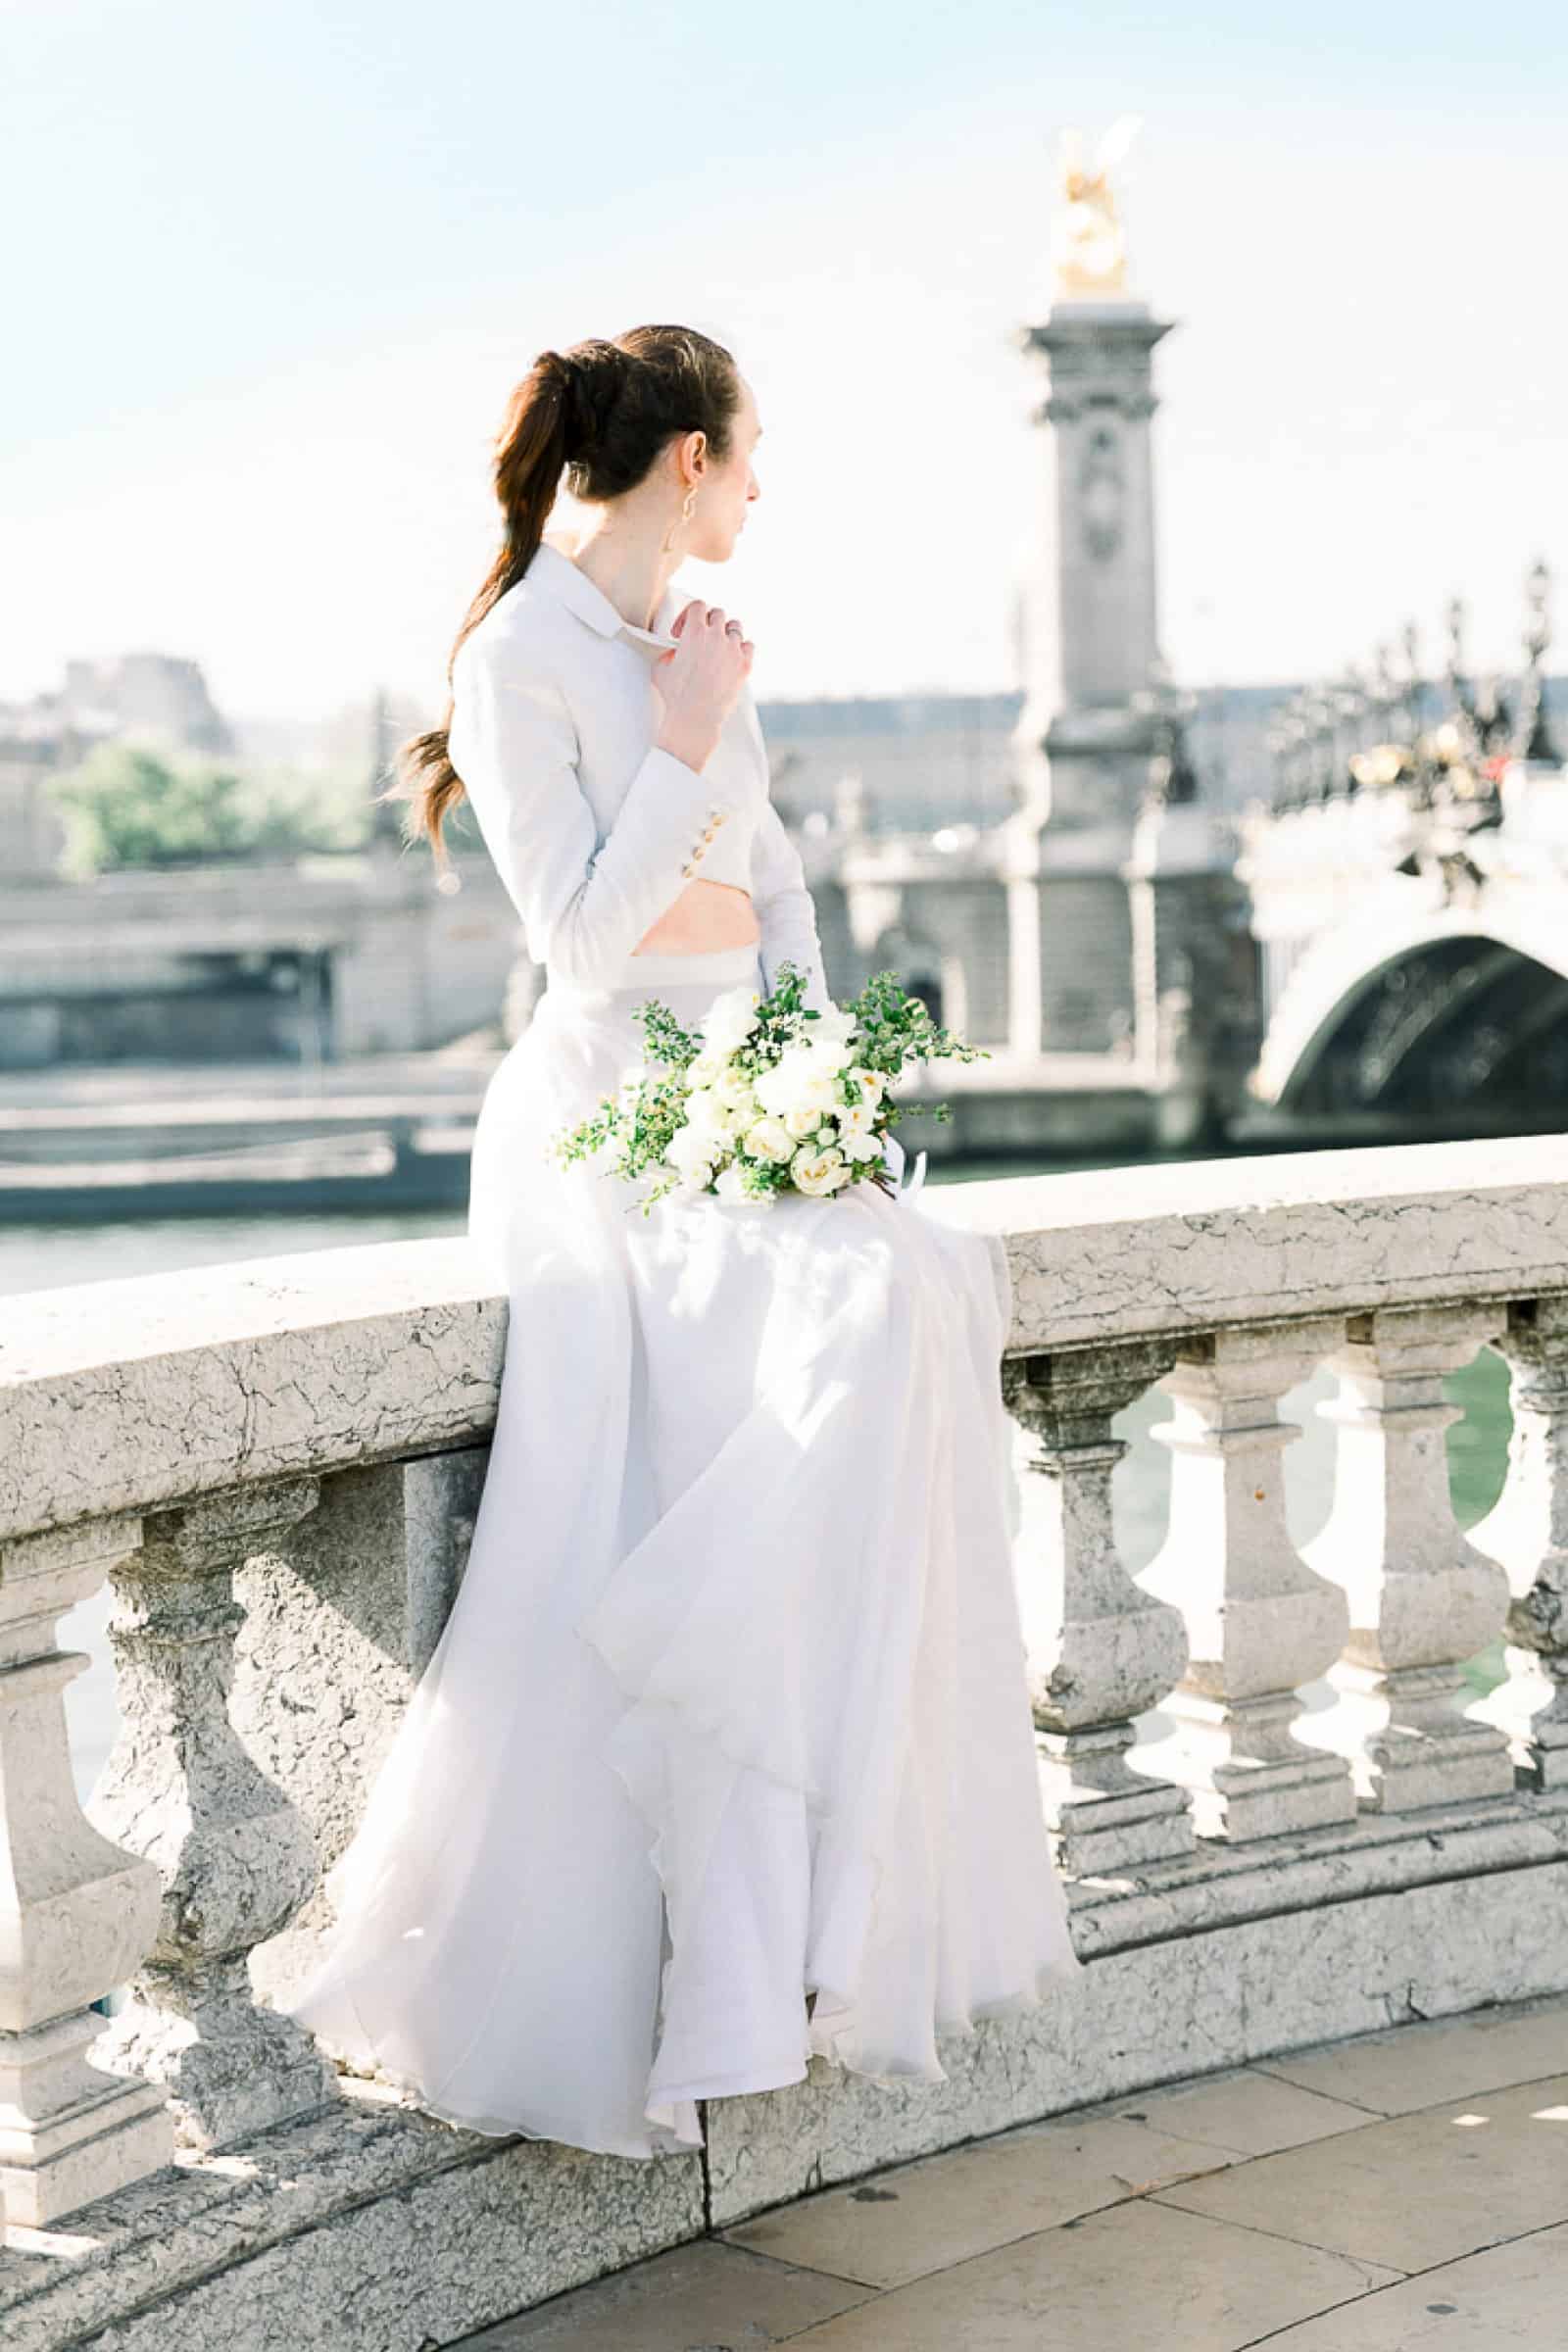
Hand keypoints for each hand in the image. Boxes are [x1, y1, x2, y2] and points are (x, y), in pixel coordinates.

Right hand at [651, 600, 753, 771]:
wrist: (696, 717)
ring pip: (736, 627)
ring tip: (719, 645)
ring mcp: (733, 650)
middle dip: (708, 623)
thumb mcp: (660, 667)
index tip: (684, 630)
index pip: (698, 606)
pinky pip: (749, 645)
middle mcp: (716, 637)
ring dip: (727, 632)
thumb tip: (674, 652)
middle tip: (702, 637)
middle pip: (718, 614)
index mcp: (694, 633)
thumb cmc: (676, 696)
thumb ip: (669, 651)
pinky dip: (742, 648)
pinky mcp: (744, 665)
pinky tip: (732, 657)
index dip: (689, 615)